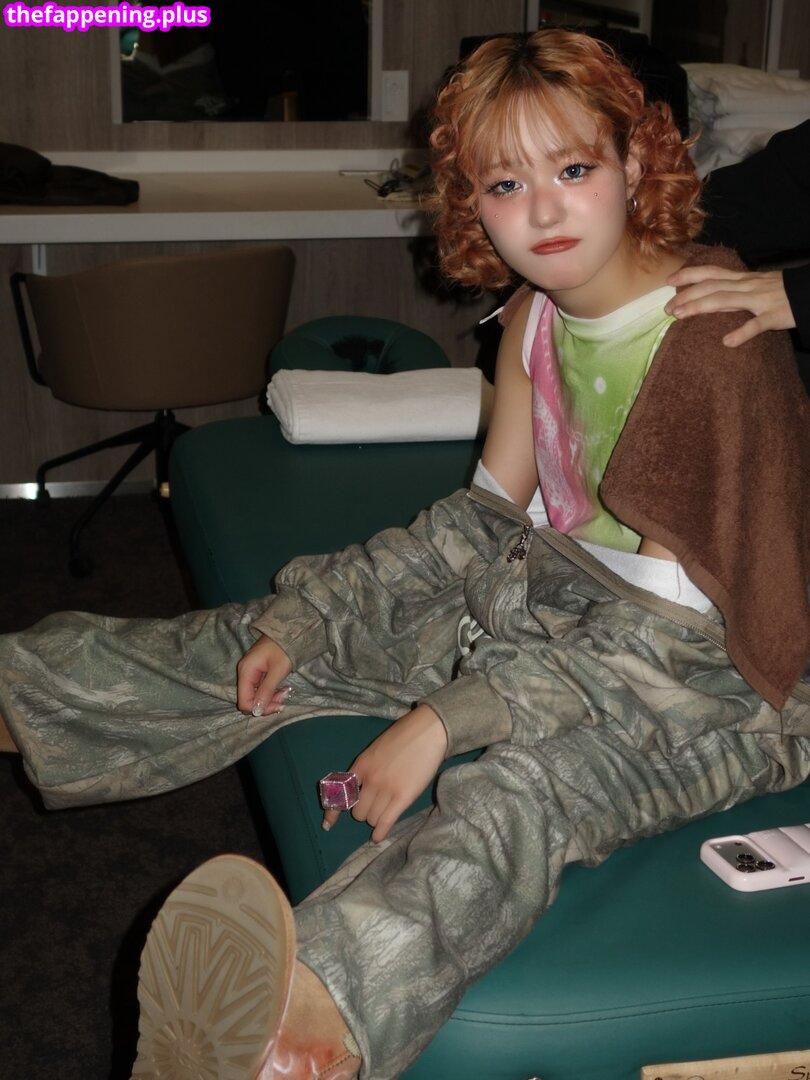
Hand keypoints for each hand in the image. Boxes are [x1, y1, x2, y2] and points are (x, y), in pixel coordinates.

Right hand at [236, 635, 291, 715]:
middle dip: (266, 703)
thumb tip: (256, 711)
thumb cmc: (283, 649)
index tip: (278, 706)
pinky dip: (270, 691)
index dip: (259, 708)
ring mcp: (250, 672)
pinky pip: (260, 688)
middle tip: (283, 699)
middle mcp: (244, 673)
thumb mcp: (277, 671)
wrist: (289, 632)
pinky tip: (281, 688)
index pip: (244, 701)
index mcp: (246, 672)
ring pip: (255, 695)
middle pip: (249, 699)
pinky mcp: (257, 672)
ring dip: (270, 698)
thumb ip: (266, 690)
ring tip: (284, 692)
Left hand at [323, 704, 447, 843]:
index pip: (340, 794)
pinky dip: (380, 833)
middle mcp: (370, 778)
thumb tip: (362, 790)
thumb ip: (368, 769)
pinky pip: (385, 822)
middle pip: (358, 811)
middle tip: (376, 807)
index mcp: (361, 764)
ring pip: (371, 819)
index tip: (328, 825)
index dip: (333, 812)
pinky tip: (378, 838)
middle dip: (365, 811)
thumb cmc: (406, 736)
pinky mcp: (403, 797)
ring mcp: (386, 788)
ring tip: (385, 813)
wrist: (429, 730)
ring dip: (376, 818)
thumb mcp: (377, 749)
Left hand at [665, 266, 794, 346]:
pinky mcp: (773, 316)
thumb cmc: (780, 292)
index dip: (689, 275)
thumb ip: (733, 290)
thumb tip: (707, 295)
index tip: (668, 281)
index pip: (711, 273)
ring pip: (726, 300)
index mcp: (742, 279)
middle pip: (712, 287)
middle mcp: (747, 286)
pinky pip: (757, 324)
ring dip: (700, 306)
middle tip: (666, 308)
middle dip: (686, 295)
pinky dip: (742, 333)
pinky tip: (727, 342)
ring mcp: (760, 300)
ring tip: (680, 316)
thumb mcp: (754, 286)